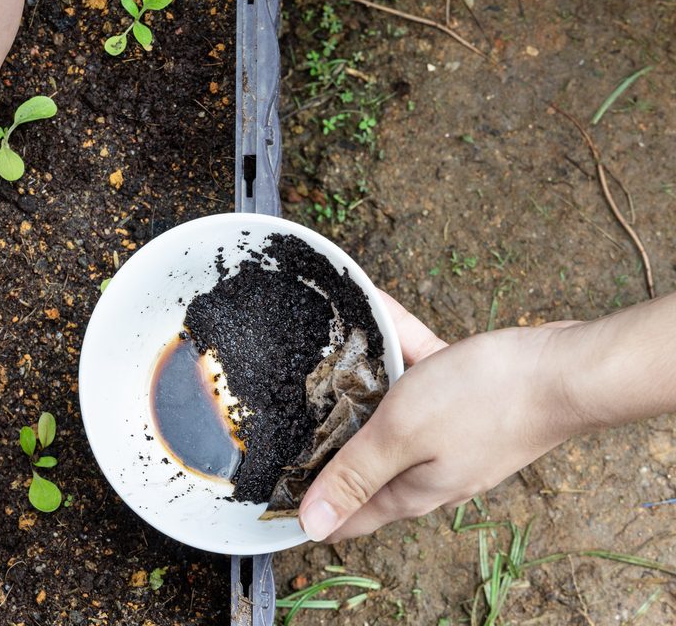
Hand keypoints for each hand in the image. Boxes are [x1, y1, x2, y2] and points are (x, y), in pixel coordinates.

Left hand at [298, 293, 586, 541]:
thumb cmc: (484, 400)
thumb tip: (313, 526)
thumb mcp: (402, 434)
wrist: (563, 369)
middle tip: (288, 411)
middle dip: (327, 437)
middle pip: (364, 458)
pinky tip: (379, 310)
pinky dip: (399, 346)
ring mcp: (450, 433)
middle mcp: (428, 468)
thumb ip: (356, 474)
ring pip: (390, 408)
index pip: (349, 515)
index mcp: (410, 489)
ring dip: (362, 381)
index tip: (272, 492)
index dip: (309, 509)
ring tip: (328, 351)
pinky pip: (418, 370)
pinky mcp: (466, 400)